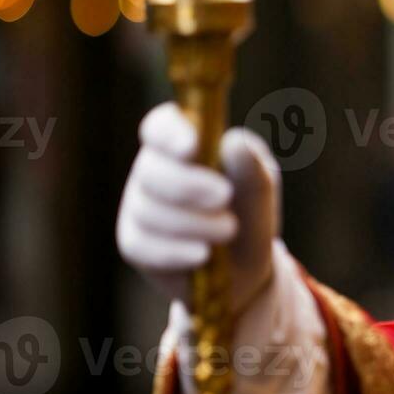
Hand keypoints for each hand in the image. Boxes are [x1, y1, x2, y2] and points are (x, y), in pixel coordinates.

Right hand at [117, 102, 280, 313]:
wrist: (245, 267)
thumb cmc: (249, 214)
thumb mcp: (259, 189)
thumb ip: (250, 166)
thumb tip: (234, 141)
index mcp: (183, 144)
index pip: (160, 126)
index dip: (170, 133)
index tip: (192, 147)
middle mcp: (154, 170)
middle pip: (151, 169)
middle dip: (188, 185)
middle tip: (225, 196)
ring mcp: (139, 206)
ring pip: (148, 210)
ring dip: (194, 223)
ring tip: (229, 230)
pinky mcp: (134, 243)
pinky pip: (142, 245)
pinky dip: (176, 251)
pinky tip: (202, 254)